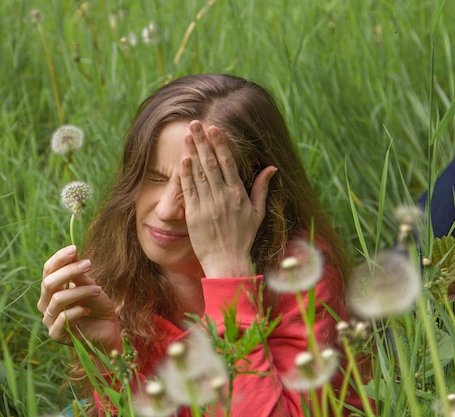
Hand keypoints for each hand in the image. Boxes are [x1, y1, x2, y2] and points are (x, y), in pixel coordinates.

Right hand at [37, 245, 120, 352]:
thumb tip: (74, 251)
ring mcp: (49, 320)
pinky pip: (62, 318)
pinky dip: (77, 311)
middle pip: (49, 283)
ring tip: (98, 290)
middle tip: (88, 264)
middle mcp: (45, 304)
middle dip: (69, 272)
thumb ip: (80, 273)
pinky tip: (88, 309)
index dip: (59, 259)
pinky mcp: (56, 335)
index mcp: (51, 290)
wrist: (107, 332)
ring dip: (80, 291)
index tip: (74, 248)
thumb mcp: (90, 286)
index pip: (48, 271)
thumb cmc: (97, 307)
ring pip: (58, 300)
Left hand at [179, 120, 276, 277]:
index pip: (228, 163)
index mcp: (238, 194)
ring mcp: (207, 205)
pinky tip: (183, 158)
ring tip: (187, 134)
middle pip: (211, 163)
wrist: (226, 261)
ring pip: (199, 172)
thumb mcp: (257, 213)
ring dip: (192, 151)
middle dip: (203, 141)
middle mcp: (223, 197)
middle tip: (195, 123)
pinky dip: (185, 173)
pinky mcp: (194, 214)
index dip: (220, 144)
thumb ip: (262, 188)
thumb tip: (271, 167)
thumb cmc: (243, 237)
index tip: (214, 128)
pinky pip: (189, 189)